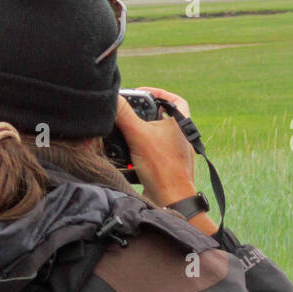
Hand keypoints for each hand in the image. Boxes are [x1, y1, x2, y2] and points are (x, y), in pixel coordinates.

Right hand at [115, 85, 196, 207]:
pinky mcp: (166, 164)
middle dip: (143, 114)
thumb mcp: (138, 134)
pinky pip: (151, 151)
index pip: (174, 99)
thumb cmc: (162, 167)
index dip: (158, 93)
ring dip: (139, 133)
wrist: (170, 199)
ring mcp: (174, 151)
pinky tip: (127, 152)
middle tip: (129, 111)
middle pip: (161, 117)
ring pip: (155, 135)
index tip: (142, 93)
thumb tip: (111, 98)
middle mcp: (181, 136)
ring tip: (125, 131)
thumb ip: (123, 114)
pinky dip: (138, 149)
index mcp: (181, 123)